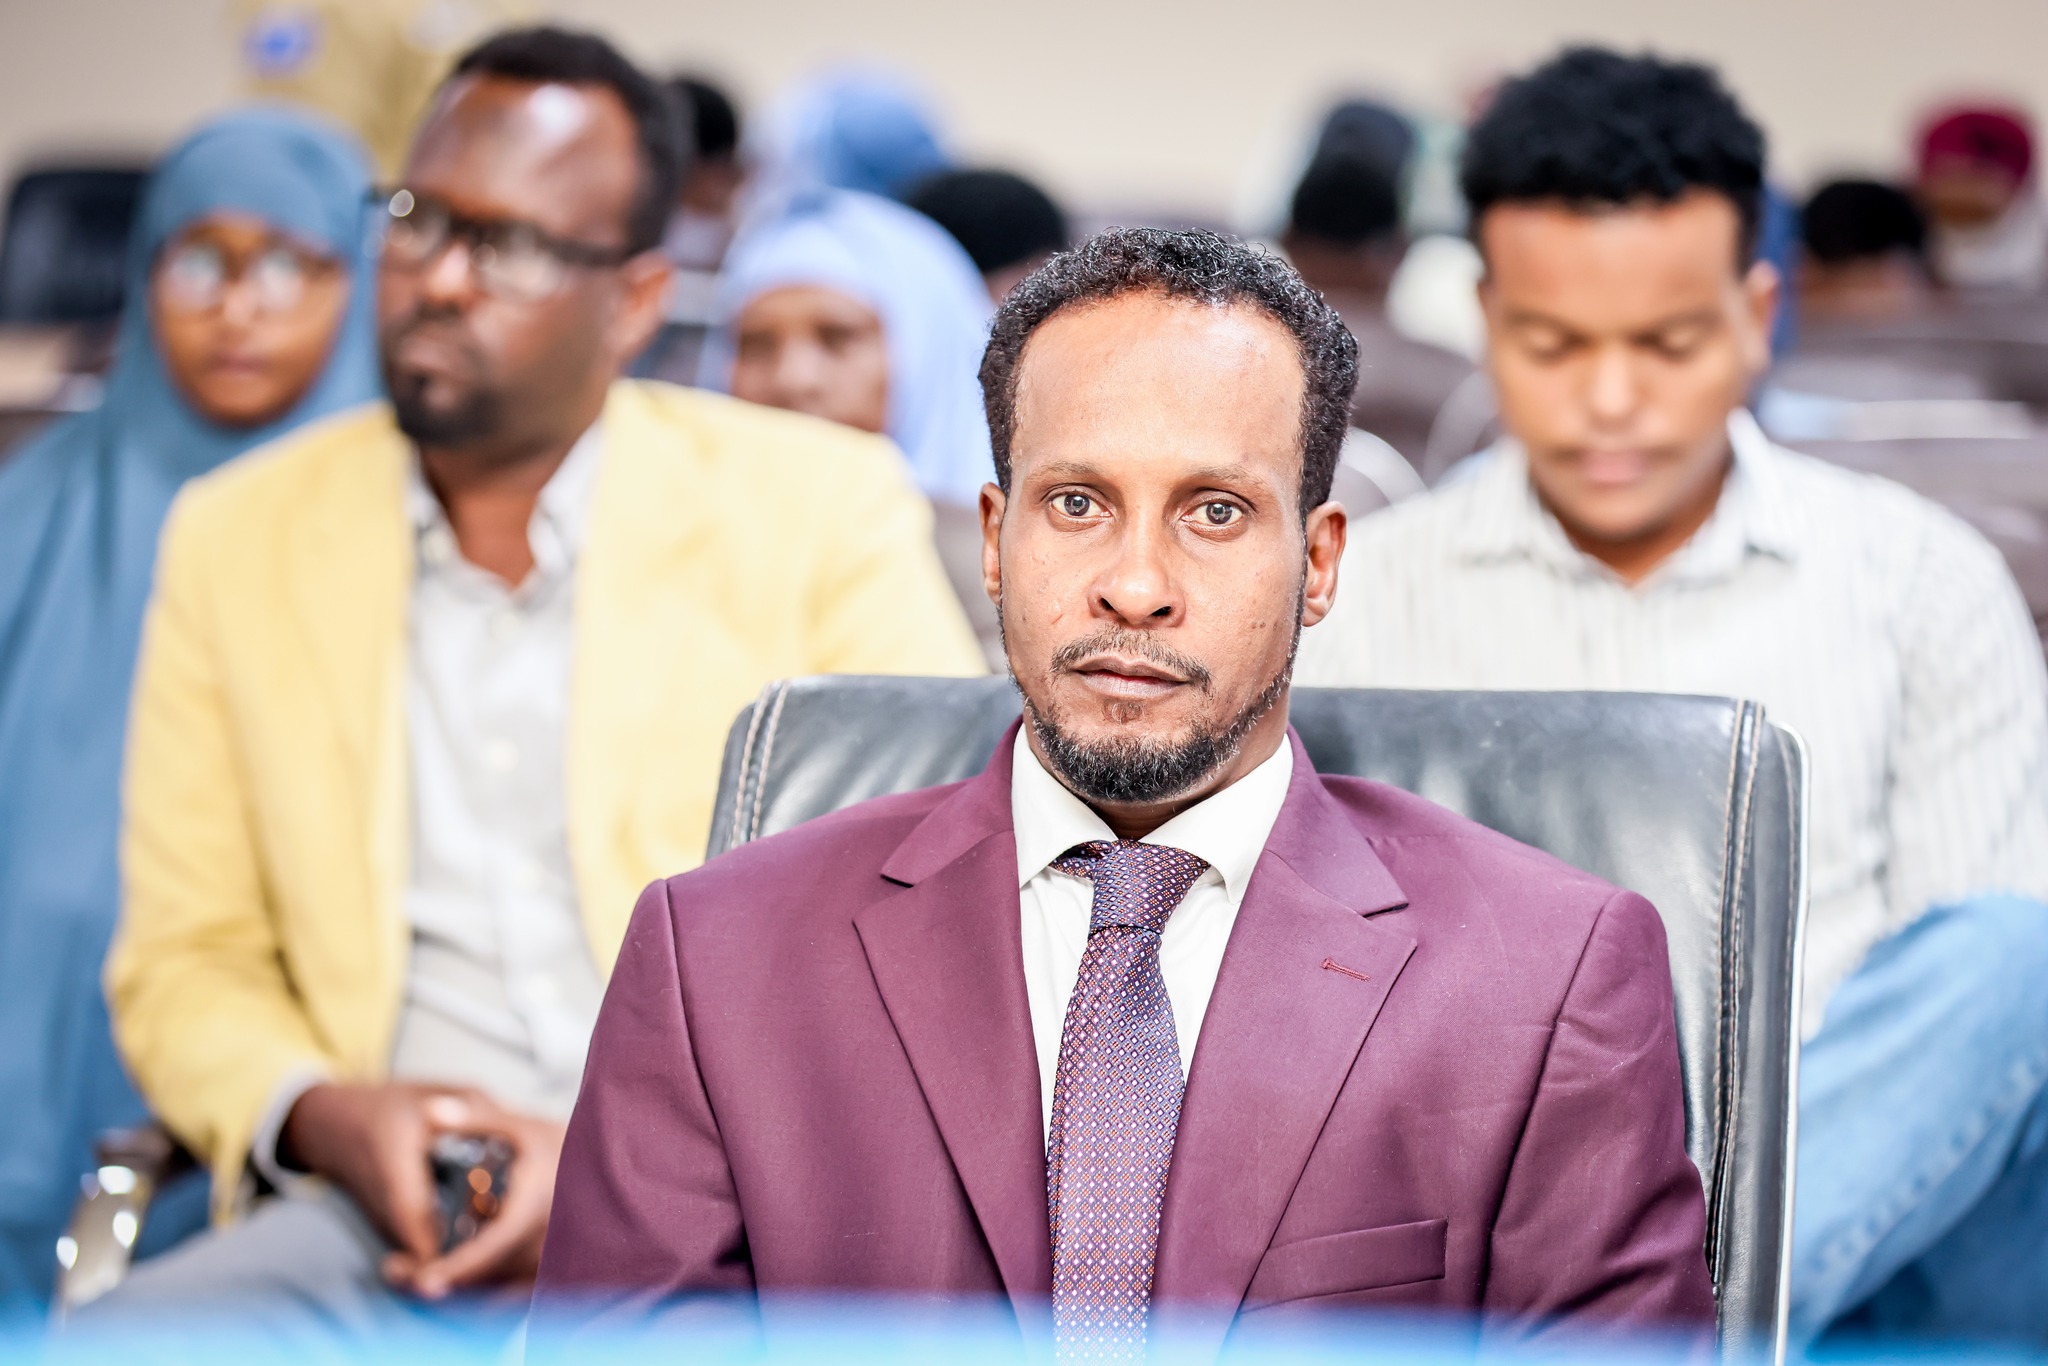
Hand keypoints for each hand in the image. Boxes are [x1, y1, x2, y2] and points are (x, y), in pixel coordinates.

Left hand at [382, 1096, 564, 1299]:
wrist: (606, 1171)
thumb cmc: (562, 1148)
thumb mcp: (520, 1127)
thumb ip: (475, 1120)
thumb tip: (433, 1111)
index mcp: (537, 1205)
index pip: (494, 1246)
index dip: (458, 1268)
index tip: (423, 1282)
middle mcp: (548, 1241)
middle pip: (487, 1277)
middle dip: (440, 1280)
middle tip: (397, 1274)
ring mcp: (552, 1263)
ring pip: (497, 1294)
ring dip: (454, 1293)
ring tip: (407, 1276)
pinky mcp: (550, 1276)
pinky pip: (510, 1299)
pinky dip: (478, 1299)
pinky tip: (450, 1287)